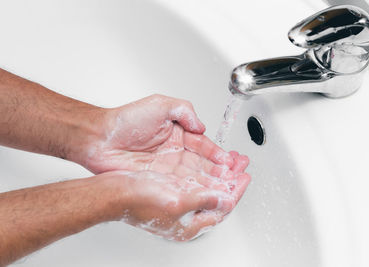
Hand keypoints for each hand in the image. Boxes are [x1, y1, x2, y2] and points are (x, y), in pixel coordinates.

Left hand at [72, 94, 250, 239]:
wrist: (99, 139)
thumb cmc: (124, 120)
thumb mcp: (160, 105)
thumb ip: (185, 111)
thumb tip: (201, 127)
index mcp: (176, 133)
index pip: (202, 145)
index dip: (217, 153)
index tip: (231, 160)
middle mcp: (173, 151)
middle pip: (202, 163)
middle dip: (220, 170)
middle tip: (235, 177)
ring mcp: (165, 167)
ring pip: (193, 176)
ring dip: (211, 182)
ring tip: (226, 188)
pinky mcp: (156, 180)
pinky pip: (179, 185)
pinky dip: (194, 190)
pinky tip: (206, 193)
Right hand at [112, 170, 249, 240]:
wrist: (113, 193)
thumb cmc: (138, 201)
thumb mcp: (177, 202)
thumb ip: (204, 200)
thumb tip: (225, 200)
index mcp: (190, 224)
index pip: (222, 207)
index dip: (236, 190)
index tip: (244, 175)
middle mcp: (186, 215)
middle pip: (217, 197)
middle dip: (231, 179)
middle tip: (241, 163)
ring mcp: (178, 203)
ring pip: (208, 187)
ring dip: (219, 173)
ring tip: (230, 160)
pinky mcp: (171, 192)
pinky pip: (196, 182)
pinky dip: (205, 171)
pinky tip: (209, 162)